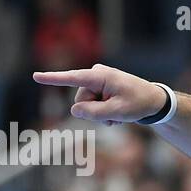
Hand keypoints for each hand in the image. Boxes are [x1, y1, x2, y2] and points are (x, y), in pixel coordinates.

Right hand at [32, 64, 167, 125]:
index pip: (72, 78)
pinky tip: (117, 112)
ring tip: (118, 113)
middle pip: (80, 101)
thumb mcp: (117, 112)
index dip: (53, 79)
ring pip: (86, 106)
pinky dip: (103, 112)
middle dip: (94, 112)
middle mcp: (95, 75)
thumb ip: (94, 113)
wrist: (154, 101)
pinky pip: (92, 105)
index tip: (35, 77)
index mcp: (100, 76)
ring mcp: (97, 81)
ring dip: (100, 114)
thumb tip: (73, 110)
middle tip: (116, 114)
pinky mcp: (99, 88)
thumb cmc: (139, 103)